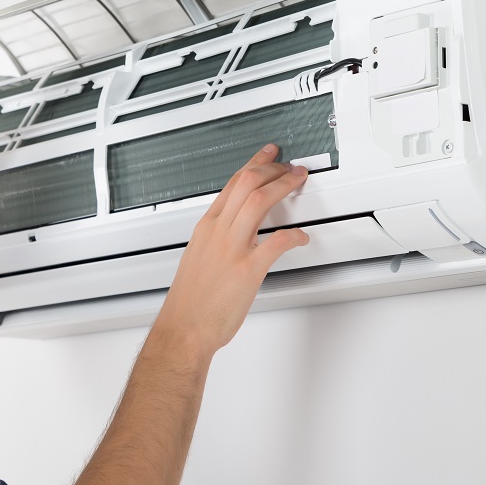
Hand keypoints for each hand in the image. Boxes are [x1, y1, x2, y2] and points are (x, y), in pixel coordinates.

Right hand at [154, 144, 309, 355]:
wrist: (183, 329)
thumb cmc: (190, 302)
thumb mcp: (197, 258)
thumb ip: (216, 240)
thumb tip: (233, 232)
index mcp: (206, 228)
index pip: (231, 184)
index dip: (253, 164)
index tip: (267, 155)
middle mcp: (218, 232)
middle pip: (246, 184)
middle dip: (272, 168)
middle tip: (289, 166)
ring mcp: (232, 249)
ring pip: (259, 201)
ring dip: (283, 186)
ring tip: (297, 182)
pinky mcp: (247, 270)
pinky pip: (277, 242)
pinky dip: (295, 235)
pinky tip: (302, 237)